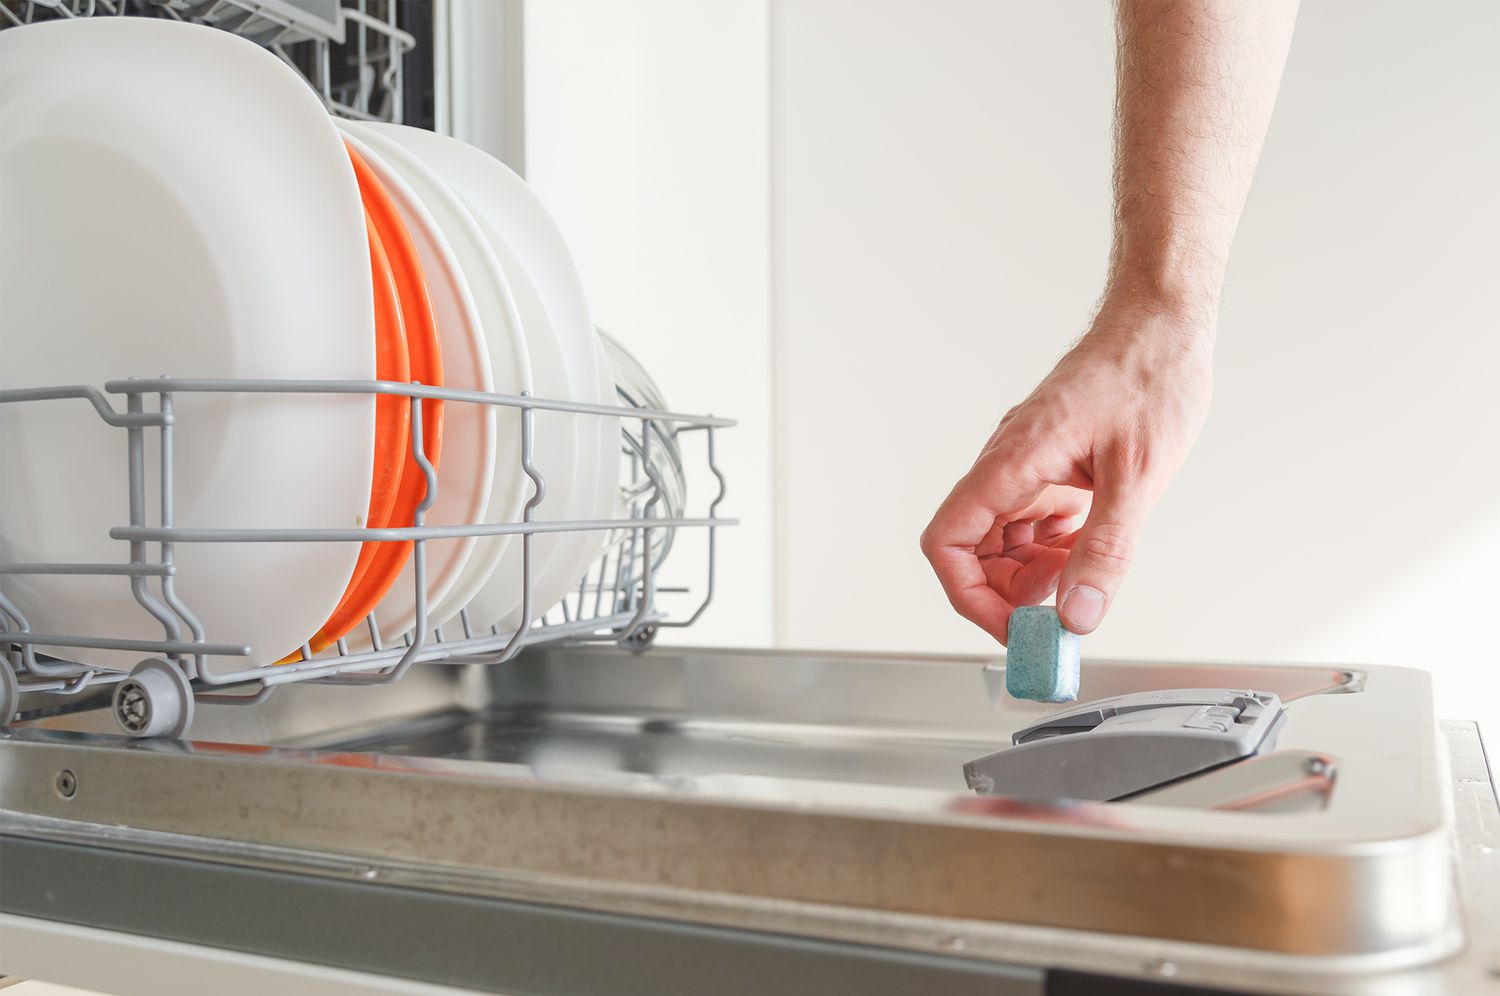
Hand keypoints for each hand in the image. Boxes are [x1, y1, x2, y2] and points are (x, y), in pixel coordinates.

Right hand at [920, 297, 1213, 642]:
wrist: (1167, 325)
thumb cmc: (1149, 375)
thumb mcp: (1137, 477)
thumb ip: (1104, 551)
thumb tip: (1079, 613)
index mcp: (1013, 460)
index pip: (948, 541)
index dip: (968, 595)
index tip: (1010, 628)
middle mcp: (1010, 463)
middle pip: (972, 549)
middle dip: (1008, 592)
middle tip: (1056, 618)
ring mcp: (1028, 464)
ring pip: (1004, 539)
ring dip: (1035, 573)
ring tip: (1081, 580)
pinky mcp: (1052, 464)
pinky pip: (1034, 520)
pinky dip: (1056, 548)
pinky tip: (1089, 548)